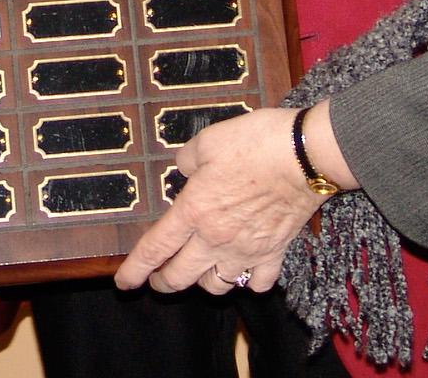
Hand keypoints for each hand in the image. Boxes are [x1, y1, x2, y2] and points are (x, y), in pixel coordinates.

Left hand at [115, 105, 344, 295]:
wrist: (303, 156)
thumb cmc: (255, 143)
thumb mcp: (208, 140)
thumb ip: (188, 158)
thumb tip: (185, 169)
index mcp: (194, 211)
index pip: (156, 249)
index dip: (135, 270)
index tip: (124, 283)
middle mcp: (216, 238)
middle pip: (181, 277)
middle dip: (164, 283)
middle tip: (158, 279)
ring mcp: (246, 250)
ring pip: (217, 286)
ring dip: (204, 283)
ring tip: (200, 271)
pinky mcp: (275, 252)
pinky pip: (258, 283)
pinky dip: (250, 282)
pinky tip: (245, 271)